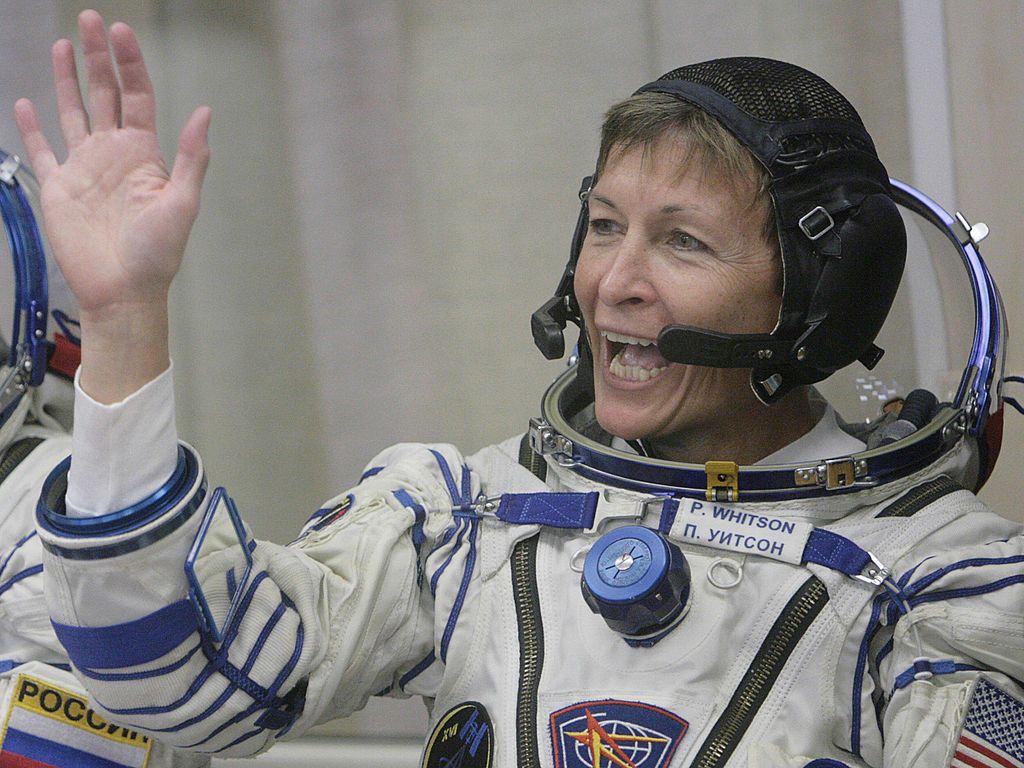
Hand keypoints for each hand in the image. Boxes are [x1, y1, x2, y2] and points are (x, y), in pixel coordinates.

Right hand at [13, 9, 210, 400]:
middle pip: (104, 94)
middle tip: (90, 19)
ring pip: (73, 112)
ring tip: (62, 44)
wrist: (123, 291)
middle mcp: (113, 154)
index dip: (129, 63)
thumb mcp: (182, 204)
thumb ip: (191, 158)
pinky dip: (32, 127)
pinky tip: (26, 102)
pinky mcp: (57, 188)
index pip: (135, 97)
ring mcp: (84, 168)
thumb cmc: (158, 253)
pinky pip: (42, 150)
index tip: (120, 31)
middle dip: (98, 57)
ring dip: (67, 79)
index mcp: (144, 154)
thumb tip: (204, 111)